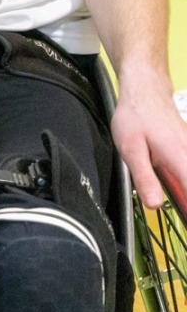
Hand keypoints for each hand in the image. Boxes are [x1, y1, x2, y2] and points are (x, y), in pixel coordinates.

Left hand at [111, 77, 186, 208]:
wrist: (146, 92)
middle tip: (184, 219)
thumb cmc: (136, 118)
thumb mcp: (131, 149)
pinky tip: (178, 190)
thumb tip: (156, 205)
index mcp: (181, 160)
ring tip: (183, 212)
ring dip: (186, 193)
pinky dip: (185, 182)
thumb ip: (144, 177)